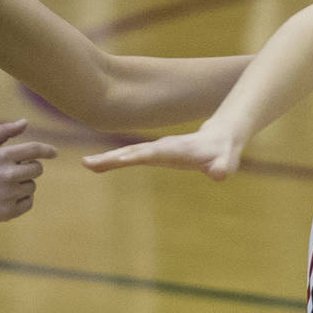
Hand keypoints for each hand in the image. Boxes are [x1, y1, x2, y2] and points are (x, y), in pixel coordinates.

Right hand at [0, 119, 56, 223]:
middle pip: (37, 169)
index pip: (34, 149)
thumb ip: (4, 130)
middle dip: (31, 168)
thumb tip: (25, 122)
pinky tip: (8, 197)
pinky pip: (29, 202)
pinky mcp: (9, 211)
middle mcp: (7, 175)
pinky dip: (22, 199)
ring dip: (24, 184)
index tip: (54, 152)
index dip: (47, 150)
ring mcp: (8, 194)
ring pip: (32, 186)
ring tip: (7, 185)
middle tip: (18, 170)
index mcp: (2, 156)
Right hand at [82, 119, 243, 180]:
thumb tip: (219, 174)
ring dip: (108, 160)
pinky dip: (113, 161)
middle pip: (132, 152)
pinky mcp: (152, 154)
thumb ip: (222, 167)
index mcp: (172, 150)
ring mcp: (154, 150)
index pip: (148, 155)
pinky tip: (98, 166)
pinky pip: (129, 157)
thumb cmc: (223, 154)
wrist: (220, 138)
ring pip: (128, 153)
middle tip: (86, 164)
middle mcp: (160, 147)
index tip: (115, 161)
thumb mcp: (226, 162)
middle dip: (110, 158)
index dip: (131, 158)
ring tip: (87, 165)